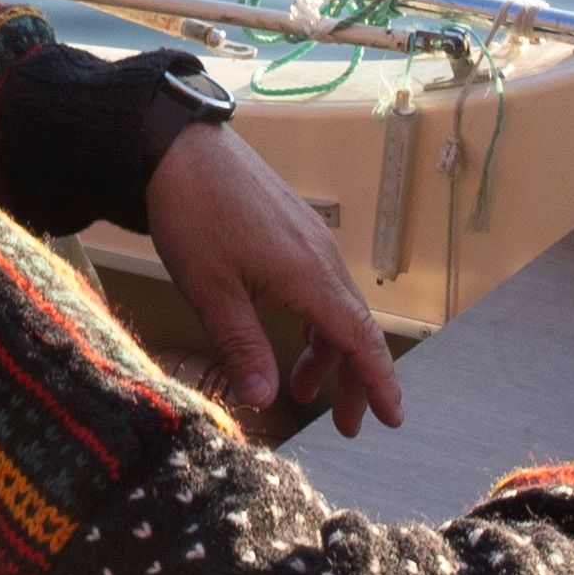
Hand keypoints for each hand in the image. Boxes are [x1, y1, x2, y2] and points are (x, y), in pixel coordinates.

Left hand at [138, 115, 405, 437]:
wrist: (180, 149)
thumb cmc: (194, 214)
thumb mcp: (211, 291)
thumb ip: (243, 347)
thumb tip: (266, 400)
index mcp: (310, 275)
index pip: (360, 338)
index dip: (379, 381)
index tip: (393, 418)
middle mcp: (321, 258)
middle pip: (354, 328)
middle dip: (355, 380)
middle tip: (348, 426)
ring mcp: (310, 242)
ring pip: (336, 308)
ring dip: (328, 353)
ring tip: (303, 390)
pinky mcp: (294, 233)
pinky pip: (320, 287)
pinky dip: (315, 323)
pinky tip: (292, 339)